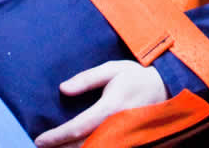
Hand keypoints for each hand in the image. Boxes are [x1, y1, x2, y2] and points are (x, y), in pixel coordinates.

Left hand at [33, 61, 166, 146]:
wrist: (168, 88)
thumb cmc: (137, 76)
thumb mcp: (112, 69)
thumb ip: (87, 79)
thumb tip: (63, 89)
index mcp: (110, 107)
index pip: (77, 128)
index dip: (56, 137)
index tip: (40, 139)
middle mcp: (116, 126)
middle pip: (83, 146)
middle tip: (44, 146)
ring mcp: (124, 137)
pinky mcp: (129, 142)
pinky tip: (78, 147)